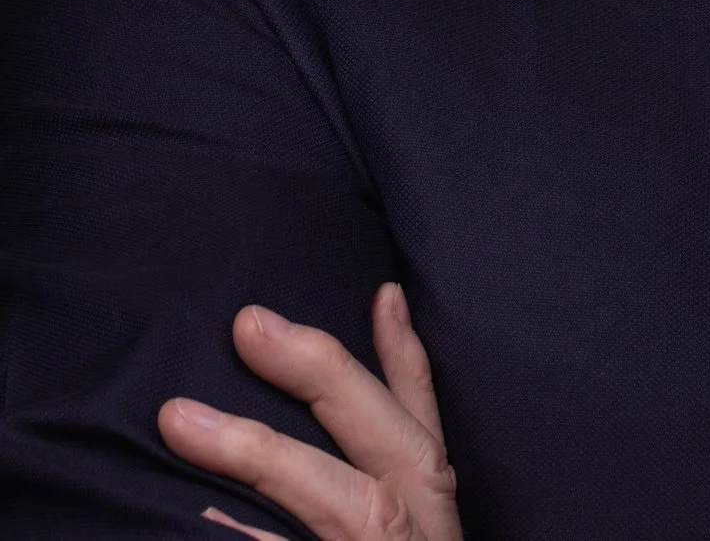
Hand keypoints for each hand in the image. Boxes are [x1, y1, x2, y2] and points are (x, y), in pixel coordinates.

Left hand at [159, 283, 461, 540]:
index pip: (419, 418)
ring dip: (262, 455)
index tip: (382, 293)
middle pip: (389, 438)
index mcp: (427, 502)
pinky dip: (250, 537)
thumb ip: (367, 474)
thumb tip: (302, 421)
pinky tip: (197, 518)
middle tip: (248, 324)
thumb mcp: (404, 522)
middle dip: (324, 374)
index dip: (403, 354)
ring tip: (181, 418)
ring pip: (339, 499)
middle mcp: (417, 525)